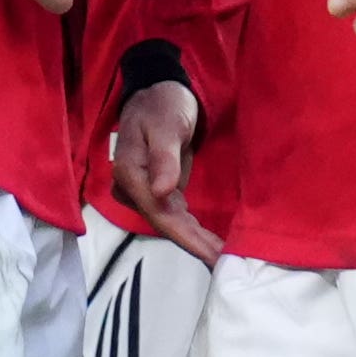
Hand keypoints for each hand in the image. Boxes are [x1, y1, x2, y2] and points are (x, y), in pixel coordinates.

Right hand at [110, 82, 222, 264]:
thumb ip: (163, 157)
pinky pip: (174, 215)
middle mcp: (132, 188)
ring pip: (170, 222)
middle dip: (194, 244)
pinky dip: (192, 229)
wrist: (158, 92)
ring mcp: (142, 191)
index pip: (159, 213)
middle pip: (164, 223)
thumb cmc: (162, 104)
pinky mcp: (156, 191)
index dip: (185, 236)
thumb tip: (161, 192)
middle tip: (225, 264)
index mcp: (130, 173)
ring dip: (195, 240)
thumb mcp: (166, 124)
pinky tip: (211, 243)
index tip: (211, 254)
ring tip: (223, 258)